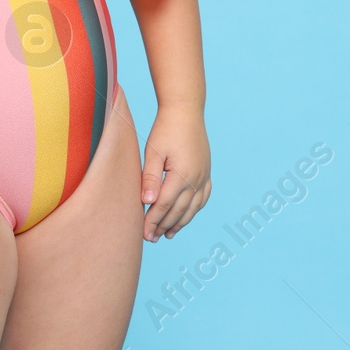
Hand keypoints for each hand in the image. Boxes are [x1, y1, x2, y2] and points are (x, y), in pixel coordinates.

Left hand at [140, 102, 210, 240]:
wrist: (186, 110)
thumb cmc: (166, 128)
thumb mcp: (153, 152)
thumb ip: (150, 177)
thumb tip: (147, 202)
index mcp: (182, 174)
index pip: (165, 205)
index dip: (153, 221)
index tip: (144, 234)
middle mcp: (197, 178)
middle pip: (179, 210)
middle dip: (164, 226)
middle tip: (151, 239)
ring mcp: (204, 175)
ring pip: (193, 207)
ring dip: (180, 222)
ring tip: (168, 234)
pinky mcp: (206, 171)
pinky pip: (203, 197)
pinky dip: (195, 209)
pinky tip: (187, 215)